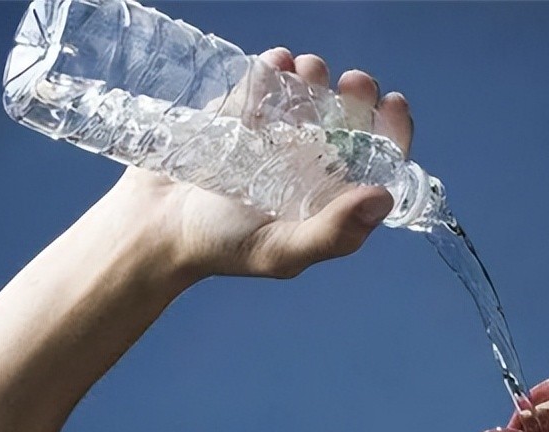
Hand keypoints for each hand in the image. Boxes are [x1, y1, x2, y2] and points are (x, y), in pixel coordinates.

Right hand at [109, 48, 413, 280]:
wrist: (156, 225)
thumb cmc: (222, 247)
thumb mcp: (282, 250)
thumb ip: (334, 232)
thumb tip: (383, 197)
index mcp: (332, 196)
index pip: (378, 158)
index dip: (391, 130)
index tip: (391, 104)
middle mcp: (313, 162)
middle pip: (351, 117)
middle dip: (357, 94)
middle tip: (352, 82)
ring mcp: (279, 132)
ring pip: (312, 90)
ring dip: (316, 75)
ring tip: (307, 70)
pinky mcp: (244, 109)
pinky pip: (268, 79)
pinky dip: (275, 66)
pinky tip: (276, 64)